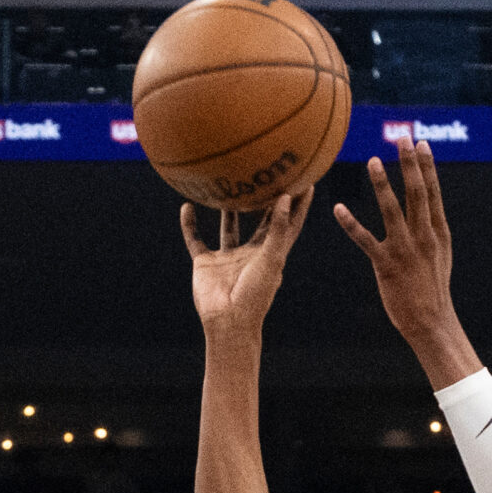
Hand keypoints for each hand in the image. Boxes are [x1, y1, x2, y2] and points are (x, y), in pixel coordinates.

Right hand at [180, 192, 312, 342]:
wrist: (227, 321)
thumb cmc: (254, 295)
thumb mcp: (271, 259)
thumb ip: (279, 228)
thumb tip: (286, 197)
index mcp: (271, 254)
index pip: (288, 224)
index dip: (298, 204)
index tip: (305, 178)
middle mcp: (251, 253)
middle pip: (260, 221)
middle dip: (265, 199)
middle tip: (267, 171)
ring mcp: (228, 258)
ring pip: (229, 226)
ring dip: (228, 208)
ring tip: (229, 181)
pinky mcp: (206, 264)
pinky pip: (196, 240)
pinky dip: (190, 225)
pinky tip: (187, 206)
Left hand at [332, 141, 477, 380]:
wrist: (431, 321)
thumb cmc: (432, 288)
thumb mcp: (439, 254)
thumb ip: (432, 228)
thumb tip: (430, 206)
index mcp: (437, 232)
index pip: (433, 192)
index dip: (426, 167)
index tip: (420, 143)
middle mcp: (423, 236)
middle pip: (417, 193)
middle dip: (409, 164)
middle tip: (402, 137)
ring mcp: (405, 250)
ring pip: (393, 211)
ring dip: (382, 185)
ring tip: (372, 161)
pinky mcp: (386, 266)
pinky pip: (365, 240)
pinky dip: (350, 224)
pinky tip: (338, 209)